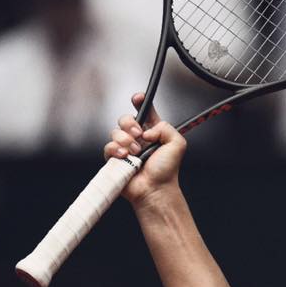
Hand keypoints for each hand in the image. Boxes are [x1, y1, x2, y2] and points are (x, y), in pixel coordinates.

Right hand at [104, 93, 186, 207]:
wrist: (155, 189)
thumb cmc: (167, 170)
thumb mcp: (177, 144)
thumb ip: (166, 128)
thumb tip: (147, 130)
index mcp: (152, 132)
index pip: (144, 112)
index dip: (139, 102)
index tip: (137, 97)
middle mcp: (138, 139)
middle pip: (125, 119)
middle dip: (130, 124)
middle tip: (139, 135)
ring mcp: (125, 148)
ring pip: (115, 132)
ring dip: (126, 140)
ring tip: (136, 152)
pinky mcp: (114, 158)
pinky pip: (108, 146)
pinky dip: (116, 150)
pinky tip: (126, 157)